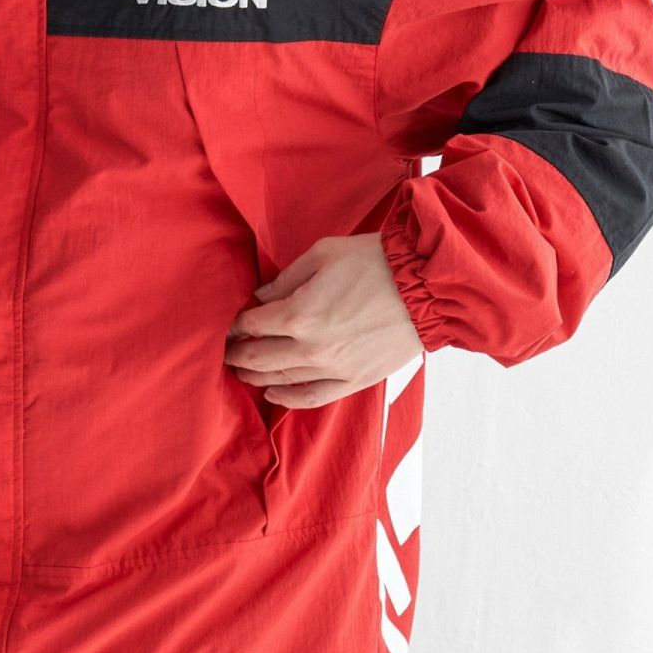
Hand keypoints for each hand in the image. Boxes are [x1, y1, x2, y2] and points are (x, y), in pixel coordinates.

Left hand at [224, 233, 424, 408]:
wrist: (427, 287)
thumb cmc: (376, 263)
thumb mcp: (324, 254)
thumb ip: (287, 278)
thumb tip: (263, 297)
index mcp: (299, 313)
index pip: (253, 325)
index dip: (236, 326)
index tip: (230, 325)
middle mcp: (311, 348)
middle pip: (259, 358)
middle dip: (237, 354)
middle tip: (226, 352)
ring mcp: (333, 369)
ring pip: (281, 381)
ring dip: (255, 377)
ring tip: (242, 371)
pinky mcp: (354, 380)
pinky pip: (313, 398)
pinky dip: (288, 398)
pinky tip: (274, 393)